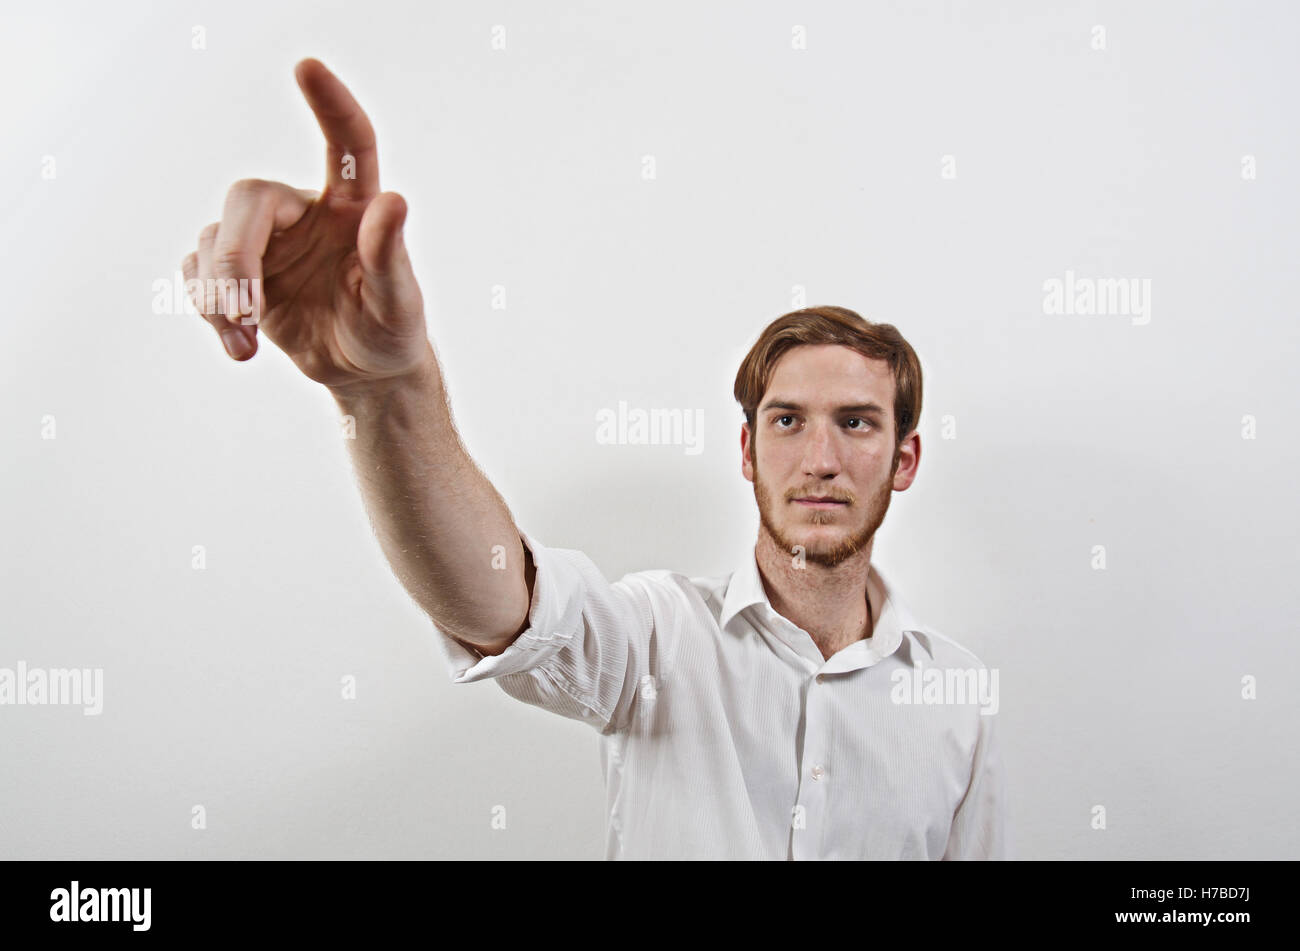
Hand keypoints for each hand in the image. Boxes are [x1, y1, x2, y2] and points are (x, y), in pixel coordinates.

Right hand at [182, 59, 427, 387]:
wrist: (364, 371)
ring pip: (214, 239)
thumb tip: (394, 202)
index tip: (307, 66)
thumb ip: (390, 256)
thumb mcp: (399, 304)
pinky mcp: (239, 273)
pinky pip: (198, 273)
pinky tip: (238, 346)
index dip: (330, 105)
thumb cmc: (390, 330)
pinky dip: (208, 309)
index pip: (346, 144)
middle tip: (247, 310)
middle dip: (237, 256)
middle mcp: (306, 213)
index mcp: (353, 208)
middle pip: (248, 198)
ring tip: (246, 341)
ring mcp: (268, 241)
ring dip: (219, 293)